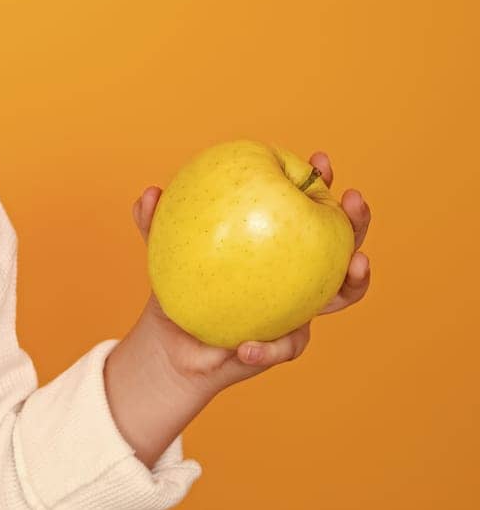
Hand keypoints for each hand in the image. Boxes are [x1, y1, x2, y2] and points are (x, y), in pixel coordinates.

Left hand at [131, 150, 372, 393]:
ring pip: (340, 296)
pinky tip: (247, 346)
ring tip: (358, 265)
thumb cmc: (177, 281)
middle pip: (342, 245)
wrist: (171, 342)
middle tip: (354, 199)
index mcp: (276, 240)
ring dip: (355, 281)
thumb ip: (154, 220)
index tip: (321, 160)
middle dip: (356, 220)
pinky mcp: (282, 346)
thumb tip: (151, 194)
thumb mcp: (162, 246)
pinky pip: (282, 347)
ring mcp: (297, 309)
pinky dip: (267, 348)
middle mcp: (296, 273)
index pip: (303, 206)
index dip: (319, 182)